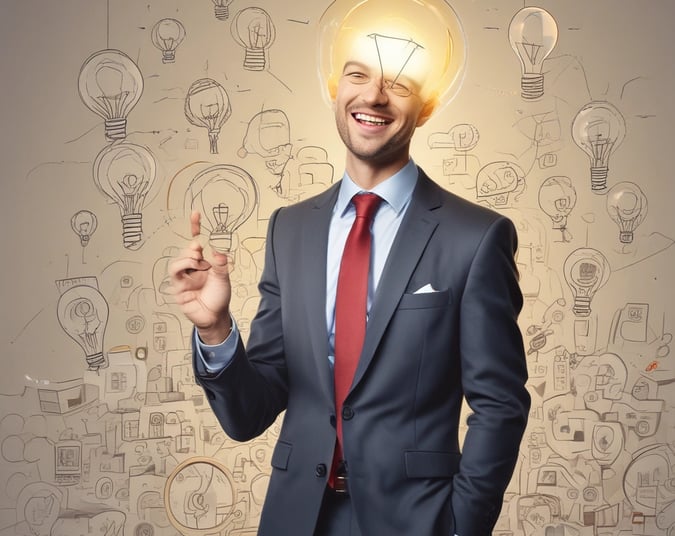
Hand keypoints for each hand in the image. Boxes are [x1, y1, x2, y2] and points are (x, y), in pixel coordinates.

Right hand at [169, 211, 232, 343]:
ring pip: (177, 261)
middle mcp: (193, 268)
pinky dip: (182, 267)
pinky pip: (175, 274)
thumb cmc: (219, 298)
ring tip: (198, 261)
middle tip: (200, 250)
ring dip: (187, 257)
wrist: (215, 316)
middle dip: (193, 247)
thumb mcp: (224, 278)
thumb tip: (218, 251)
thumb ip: (221, 265)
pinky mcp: (178, 287)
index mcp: (204, 263)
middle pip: (186, 250)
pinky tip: (192, 268)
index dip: (195, 227)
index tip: (195, 214)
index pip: (197, 241)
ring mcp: (184, 278)